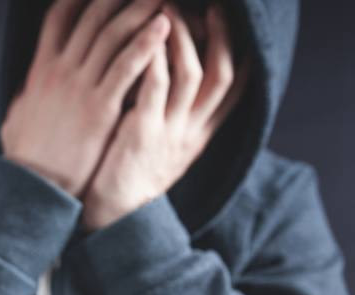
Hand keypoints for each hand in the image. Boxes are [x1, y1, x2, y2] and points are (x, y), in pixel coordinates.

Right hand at [1, 0, 170, 197]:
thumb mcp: (18, 118)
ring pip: (111, 35)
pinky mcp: (98, 109)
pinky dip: (145, 44)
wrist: (33, 189)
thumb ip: (27, 97)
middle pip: (91, 16)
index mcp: (41, 70)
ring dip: (138, 8)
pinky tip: (163, 27)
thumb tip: (28, 89)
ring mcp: (79, 88)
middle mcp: (59, 70)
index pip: (59, 17)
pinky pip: (125, 68)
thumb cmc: (27, 159)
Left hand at [81, 2, 249, 229]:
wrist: (112, 215)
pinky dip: (154, 57)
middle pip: (223, 77)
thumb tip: (175, 72)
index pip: (236, 90)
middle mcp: (191, 131)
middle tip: (214, 8)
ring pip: (192, 75)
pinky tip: (146, 35)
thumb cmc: (130, 173)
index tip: (237, 26)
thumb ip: (174, 113)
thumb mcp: (164, 144)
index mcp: (200, 134)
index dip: (242, 55)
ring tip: (169, 9)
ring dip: (182, 37)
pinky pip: (155, 87)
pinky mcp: (142, 134)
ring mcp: (169, 132)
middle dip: (221, 38)